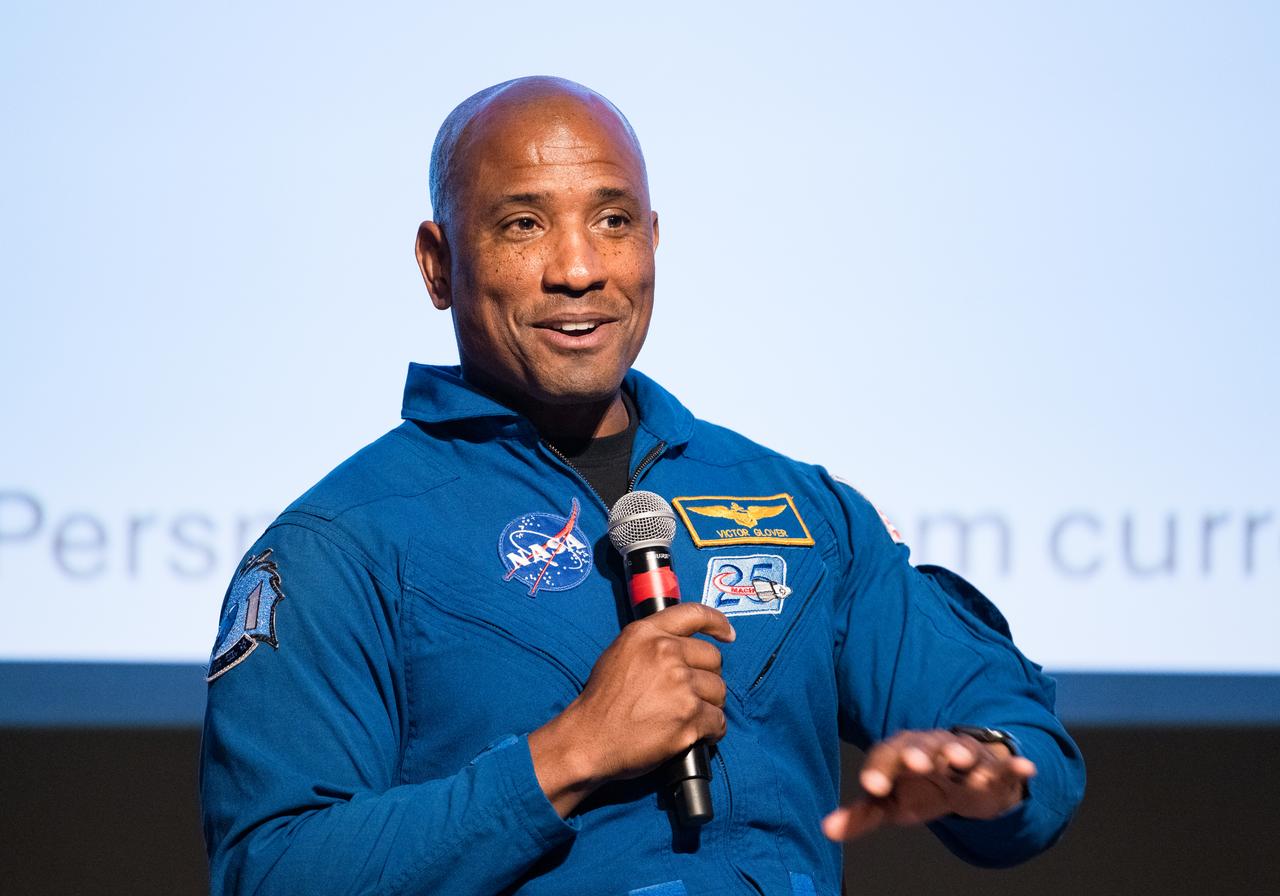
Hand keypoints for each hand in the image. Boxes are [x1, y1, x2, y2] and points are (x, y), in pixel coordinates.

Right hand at [529, 602, 734, 815]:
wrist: (590, 740)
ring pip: (719, 691)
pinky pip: (718, 721)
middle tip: (690, 694)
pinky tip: (695, 734)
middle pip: (713, 659)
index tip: (728, 634)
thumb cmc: (602, 702)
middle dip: (707, 678)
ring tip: (688, 716)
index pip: (694, 614)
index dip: (718, 623)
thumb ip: (652, 643)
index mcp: (648, 634)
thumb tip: (682, 645)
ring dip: (709, 706)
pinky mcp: (689, 717)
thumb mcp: (620, 653)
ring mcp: (680, 685)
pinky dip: (711, 731)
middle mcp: (666, 653)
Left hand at [822, 729, 1035, 840]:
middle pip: (922, 746)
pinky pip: (1004, 764)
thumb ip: (861, 814)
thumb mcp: (890, 802)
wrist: (960, 773)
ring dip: (962, 755)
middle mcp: (930, 748)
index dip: (879, 771)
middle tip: (915, 763)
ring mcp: (963, 754)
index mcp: (900, 754)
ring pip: (962, 751)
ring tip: (960, 762)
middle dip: (918, 753)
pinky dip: (1015, 765)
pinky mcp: (992, 766)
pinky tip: (1028, 769)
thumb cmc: (917, 786)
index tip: (872, 786)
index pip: (885, 757)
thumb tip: (827, 830)